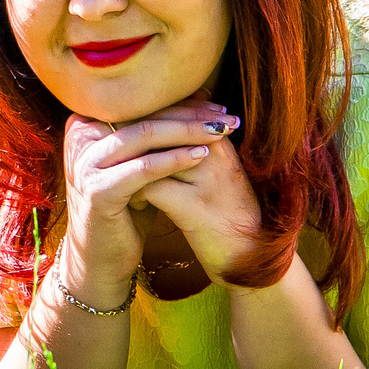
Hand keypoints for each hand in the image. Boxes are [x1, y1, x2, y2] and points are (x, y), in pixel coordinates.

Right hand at [54, 103, 246, 303]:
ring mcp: (86, 165)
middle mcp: (81, 139)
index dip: (181, 103)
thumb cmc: (125, 208)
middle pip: (144, 116)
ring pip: (144, 136)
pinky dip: (174, 159)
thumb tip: (201, 94)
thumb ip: (158, 134)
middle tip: (225, 117)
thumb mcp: (139, 165)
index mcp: (86, 126)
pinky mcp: (97, 191)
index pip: (141, 105)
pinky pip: (143, 169)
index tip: (216, 107)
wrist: (101, 259)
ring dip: (187, 132)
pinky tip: (200, 156)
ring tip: (220, 132)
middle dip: (189, 115)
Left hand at [121, 102, 269, 286]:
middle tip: (116, 155)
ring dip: (131, 166)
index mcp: (220, 140)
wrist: (252, 256)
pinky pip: (150, 187)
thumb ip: (195, 146)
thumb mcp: (219, 173)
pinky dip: (137, 195)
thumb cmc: (231, 213)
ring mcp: (206, 179)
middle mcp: (216, 153)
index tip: (128, 134)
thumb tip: (165, 124)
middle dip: (132, 140)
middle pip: (160, 127)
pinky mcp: (193, 207)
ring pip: (151, 154)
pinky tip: (135, 204)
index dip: (145, 120)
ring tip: (125, 180)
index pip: (174, 111)